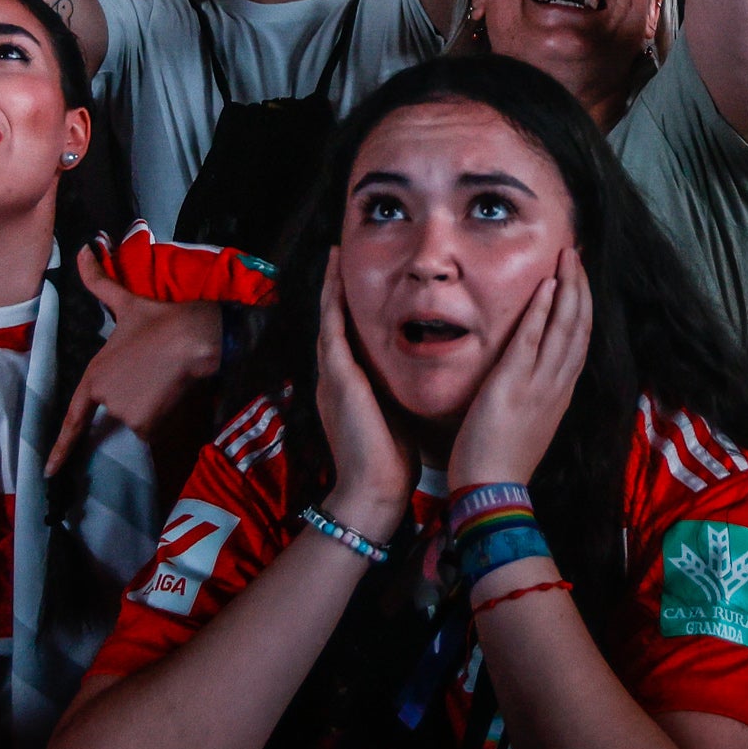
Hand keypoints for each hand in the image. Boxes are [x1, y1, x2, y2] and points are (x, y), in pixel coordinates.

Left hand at [50, 249, 227, 467]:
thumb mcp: (125, 301)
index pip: (72, 419)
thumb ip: (99, 282)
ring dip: (151, 409)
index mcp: (94, 377)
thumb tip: (82, 248)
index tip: (49, 472)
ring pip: (138, 422)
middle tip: (152, 379)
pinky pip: (154, 431)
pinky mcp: (147, 426)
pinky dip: (163, 418)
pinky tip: (172, 396)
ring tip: (165, 383)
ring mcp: (124, 415)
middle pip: (117, 413)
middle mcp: (104, 399)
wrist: (194, 336)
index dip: (60, 448)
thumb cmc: (159, 319)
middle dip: (134, 400)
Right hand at [312, 254, 412, 535]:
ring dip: (331, 288)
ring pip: (328, 320)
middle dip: (334, 290)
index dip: (347, 308)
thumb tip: (419, 375)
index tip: (354, 281)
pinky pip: (331, 331)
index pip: (347, 337)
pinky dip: (332, 303)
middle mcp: (335, 378)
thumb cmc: (391, 463)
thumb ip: (395, 393)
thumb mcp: (394, 417)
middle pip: (332, 322)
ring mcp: (332, 378)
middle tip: (338, 255)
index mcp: (348, 388)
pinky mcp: (338, 380)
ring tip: (334, 257)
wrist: (374, 493)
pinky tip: (336, 279)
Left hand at [444, 244, 592, 493]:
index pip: (580, 341)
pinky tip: (547, 286)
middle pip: (580, 327)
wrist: (492, 493)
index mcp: (560, 394)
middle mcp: (558, 386)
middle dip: (581, 287)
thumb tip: (533, 375)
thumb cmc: (502, 462)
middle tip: (578, 253)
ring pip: (565, 328)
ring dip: (568, 288)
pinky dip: (542, 311)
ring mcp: (540, 385)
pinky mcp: (514, 386)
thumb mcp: (530, 425)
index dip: (583, 307)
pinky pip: (533, 340)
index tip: (581, 279)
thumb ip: (536, 397)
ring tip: (568, 257)